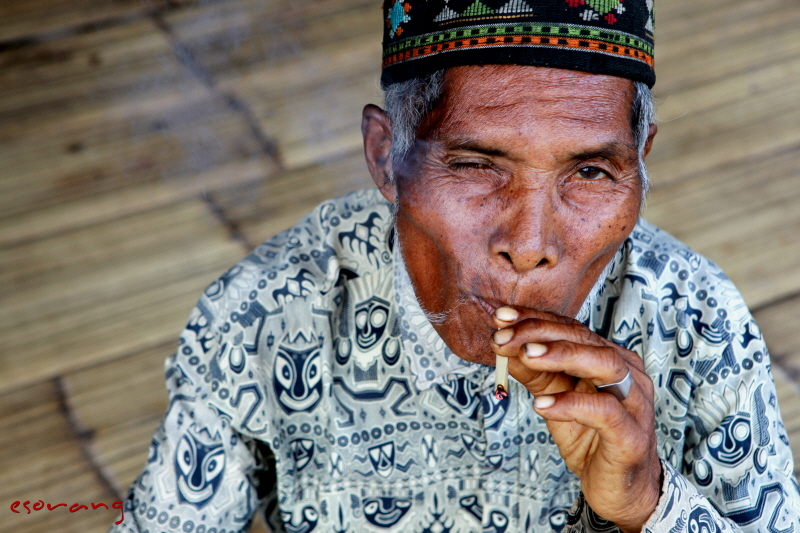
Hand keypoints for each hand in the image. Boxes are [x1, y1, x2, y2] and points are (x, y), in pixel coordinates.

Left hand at [491, 307, 661, 532]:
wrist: (620, 489)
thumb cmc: (590, 438)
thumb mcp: (554, 399)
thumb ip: (533, 373)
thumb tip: (502, 345)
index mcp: (609, 358)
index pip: (571, 327)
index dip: (536, 319)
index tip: (501, 317)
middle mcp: (627, 373)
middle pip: (585, 339)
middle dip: (540, 334)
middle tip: (504, 337)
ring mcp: (634, 403)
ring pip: (604, 364)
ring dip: (562, 355)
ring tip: (527, 356)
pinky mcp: (632, 436)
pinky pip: (604, 412)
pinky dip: (571, 404)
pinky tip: (541, 405)